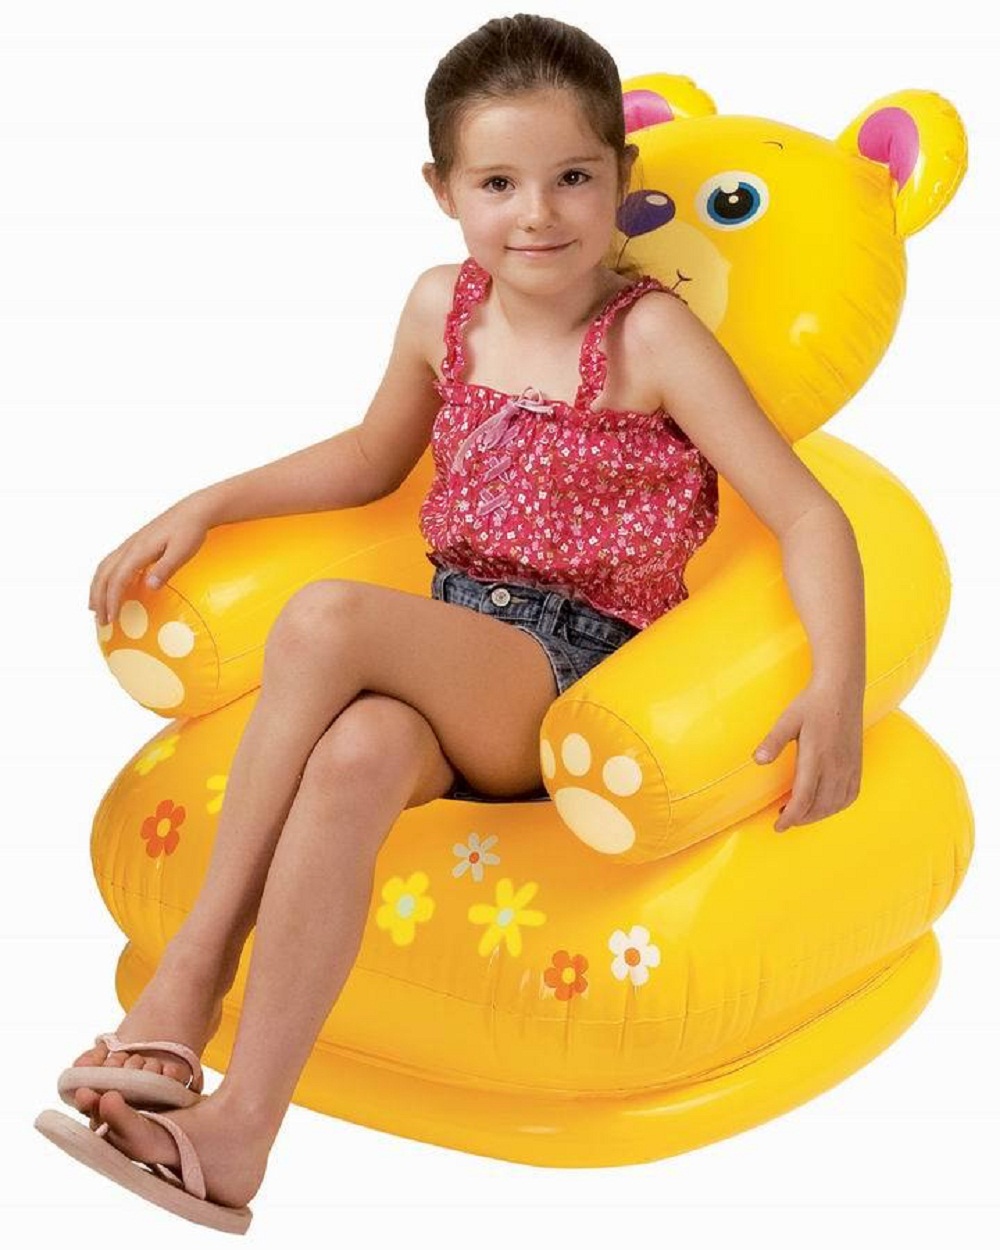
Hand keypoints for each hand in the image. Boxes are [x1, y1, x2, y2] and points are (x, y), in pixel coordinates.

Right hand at [89, 495, 213, 627]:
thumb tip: (150, 587)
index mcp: (138, 550)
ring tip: (96, 608)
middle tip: (101, 621)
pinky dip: (104, 578)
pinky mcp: (134, 544)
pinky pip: (111, 563)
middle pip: (104, 575)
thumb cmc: (191, 531)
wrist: (193, 511)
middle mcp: (129, 547)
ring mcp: (130, 544)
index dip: (111, 600)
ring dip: (97, 589)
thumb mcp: (183, 551)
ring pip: (104, 568)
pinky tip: (109, 588)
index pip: (117, 579)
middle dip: (99, 598)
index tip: (111, 618)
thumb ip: (166, 568)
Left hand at [751, 678, 863, 832]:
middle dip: (800, 819)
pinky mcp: (857, 763)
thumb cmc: (811, 704)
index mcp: (817, 757)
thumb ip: (773, 741)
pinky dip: (836, 806)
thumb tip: (757, 760)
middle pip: (819, 807)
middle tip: (783, 819)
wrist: (842, 689)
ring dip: (817, 815)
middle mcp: (836, 765)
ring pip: (835, 804)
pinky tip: (824, 804)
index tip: (778, 826)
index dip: (790, 817)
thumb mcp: (787, 720)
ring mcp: (850, 766)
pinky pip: (850, 795)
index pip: (803, 798)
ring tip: (800, 813)